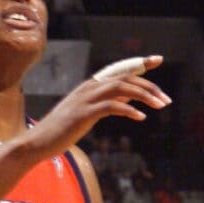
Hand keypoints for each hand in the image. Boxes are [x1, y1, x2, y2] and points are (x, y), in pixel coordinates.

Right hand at [34, 57, 169, 153]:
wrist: (37, 143)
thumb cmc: (63, 130)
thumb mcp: (90, 113)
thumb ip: (109, 102)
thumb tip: (131, 98)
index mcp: (91, 86)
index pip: (120, 69)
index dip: (140, 63)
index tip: (158, 59)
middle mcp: (89, 88)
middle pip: (125, 78)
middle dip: (149, 86)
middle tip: (167, 99)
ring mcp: (85, 99)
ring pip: (121, 87)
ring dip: (144, 95)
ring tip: (160, 105)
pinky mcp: (83, 114)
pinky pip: (111, 106)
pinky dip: (128, 110)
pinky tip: (140, 117)